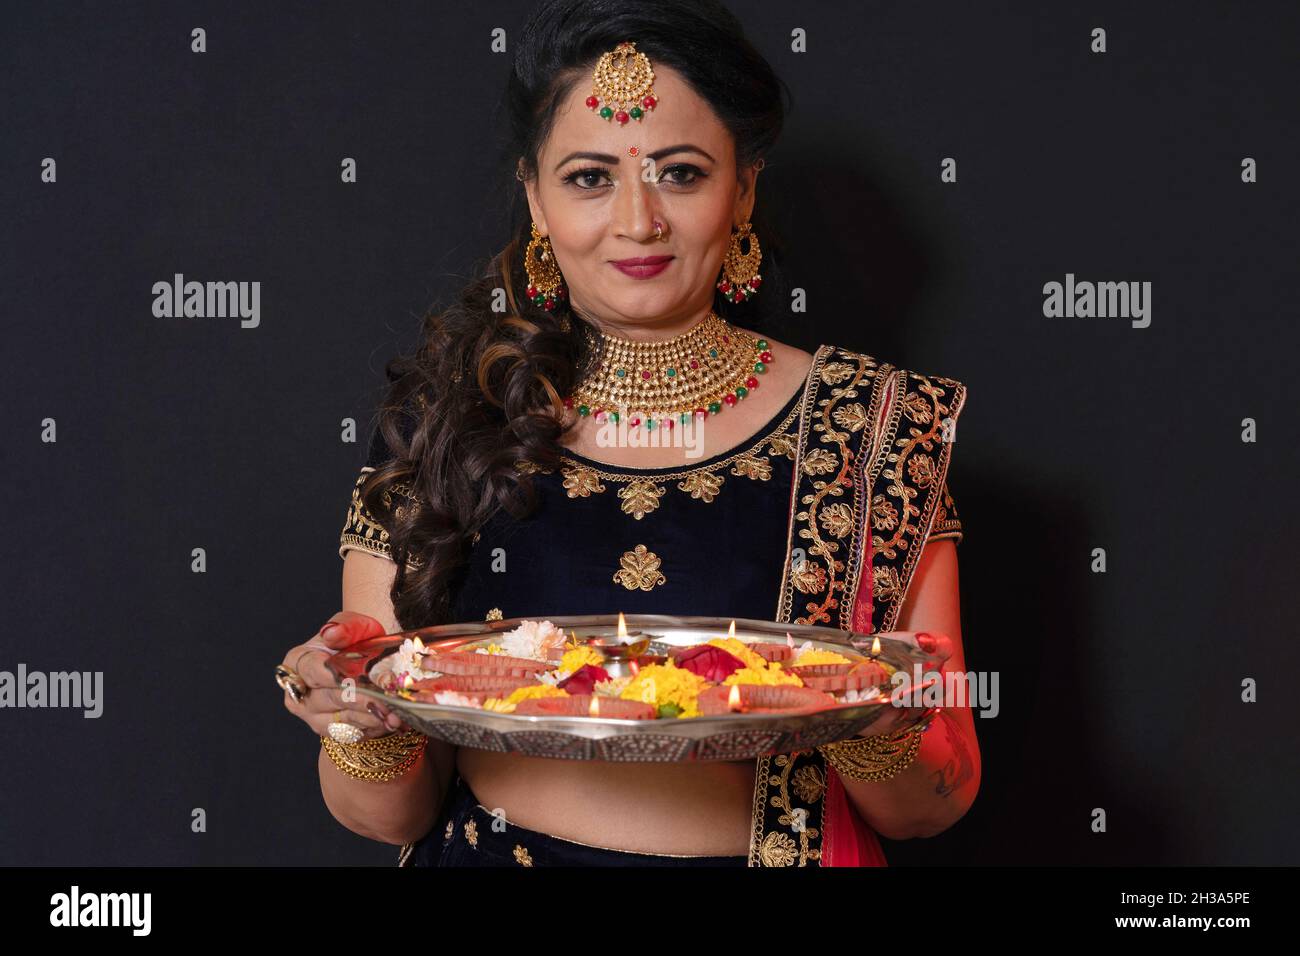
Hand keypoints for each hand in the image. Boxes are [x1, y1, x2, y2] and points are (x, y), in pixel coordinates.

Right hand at [280, 611, 408, 738]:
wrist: (365, 662)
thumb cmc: (353, 641)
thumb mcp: (352, 625)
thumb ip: (344, 626)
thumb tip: (332, 634)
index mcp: (297, 663)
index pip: (312, 671)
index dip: (331, 676)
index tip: (351, 679)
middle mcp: (300, 695)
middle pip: (330, 699)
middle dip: (360, 699)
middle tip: (385, 698)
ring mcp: (314, 717)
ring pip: (344, 721)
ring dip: (372, 717)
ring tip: (396, 712)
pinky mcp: (333, 733)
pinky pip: (355, 734)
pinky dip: (376, 727)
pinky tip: (395, 719)